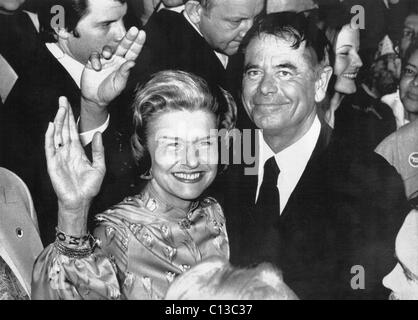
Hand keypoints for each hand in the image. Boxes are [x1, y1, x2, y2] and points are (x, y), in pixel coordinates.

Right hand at [45, 97, 105, 220]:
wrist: (81, 201)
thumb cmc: (89, 187)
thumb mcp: (99, 166)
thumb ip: (99, 150)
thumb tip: (99, 134)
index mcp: (77, 151)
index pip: (73, 131)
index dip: (71, 118)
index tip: (70, 105)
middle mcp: (67, 152)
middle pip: (64, 129)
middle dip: (63, 114)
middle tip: (62, 100)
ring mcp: (59, 157)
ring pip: (57, 135)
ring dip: (58, 122)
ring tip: (60, 108)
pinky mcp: (53, 164)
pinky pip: (50, 148)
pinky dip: (50, 137)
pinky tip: (52, 126)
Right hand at [81, 27, 145, 107]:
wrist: (94, 98)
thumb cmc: (109, 92)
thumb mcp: (119, 84)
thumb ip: (124, 73)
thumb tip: (132, 62)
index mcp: (124, 65)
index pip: (133, 52)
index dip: (137, 43)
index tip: (142, 33)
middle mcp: (116, 60)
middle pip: (123, 46)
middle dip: (128, 38)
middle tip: (134, 29)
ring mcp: (105, 60)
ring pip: (108, 48)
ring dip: (108, 49)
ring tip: (107, 55)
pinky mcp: (93, 61)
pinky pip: (95, 55)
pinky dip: (95, 60)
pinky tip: (96, 68)